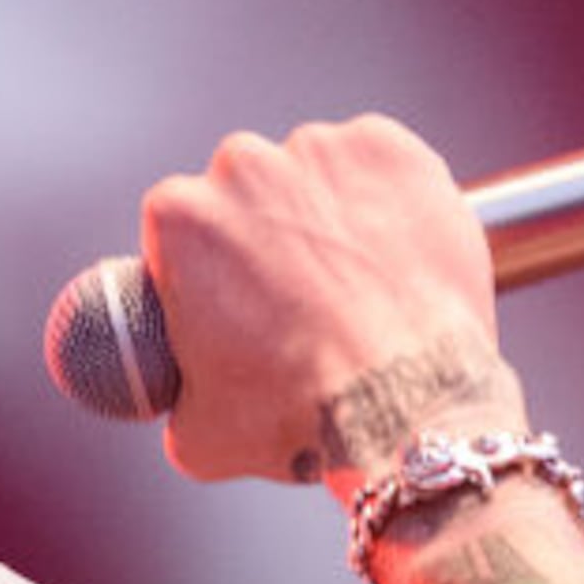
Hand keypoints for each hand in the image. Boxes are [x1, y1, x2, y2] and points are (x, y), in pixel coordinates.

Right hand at [140, 115, 527, 485]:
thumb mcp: (200, 434)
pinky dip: (385, 197)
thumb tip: (183, 397)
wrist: (407, 406)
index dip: (205, 263)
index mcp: (180, 217)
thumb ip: (177, 397)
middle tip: (298, 295)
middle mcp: (243, 164)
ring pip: (314, 175)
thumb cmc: (299, 418)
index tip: (231, 297)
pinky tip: (393, 252)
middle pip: (246, 190)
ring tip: (356, 283)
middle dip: (265, 231)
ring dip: (325, 213)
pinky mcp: (392, 150)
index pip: (179, 225)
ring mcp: (322, 149)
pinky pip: (379, 165)